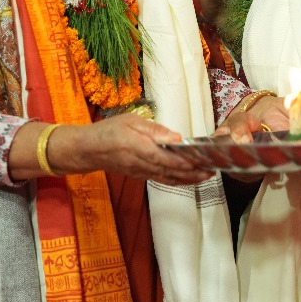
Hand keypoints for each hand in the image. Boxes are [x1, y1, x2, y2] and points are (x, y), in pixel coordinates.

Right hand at [46, 113, 211, 185]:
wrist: (88, 150)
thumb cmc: (109, 130)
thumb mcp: (130, 121)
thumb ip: (154, 129)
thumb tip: (177, 137)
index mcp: (140, 148)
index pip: (167, 158)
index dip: (186, 162)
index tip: (203, 161)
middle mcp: (142, 164)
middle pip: (172, 171)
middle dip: (194, 173)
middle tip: (213, 170)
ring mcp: (141, 172)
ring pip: (169, 178)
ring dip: (189, 179)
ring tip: (206, 176)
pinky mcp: (140, 176)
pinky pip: (162, 179)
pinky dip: (177, 180)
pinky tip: (188, 179)